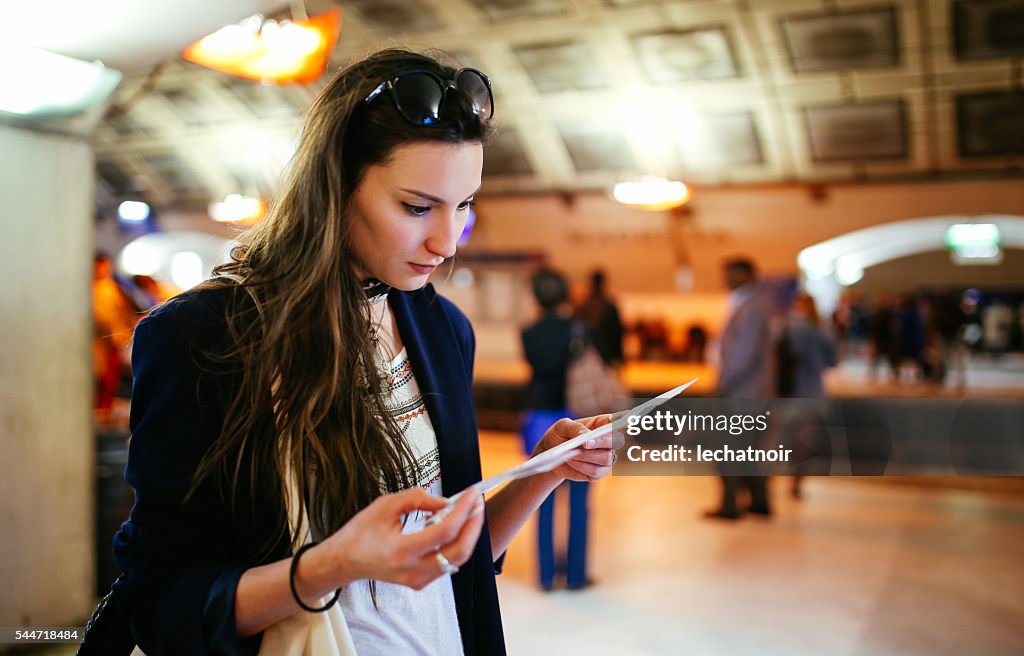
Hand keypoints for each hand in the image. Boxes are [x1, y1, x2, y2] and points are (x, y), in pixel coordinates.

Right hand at [321, 487, 483, 590]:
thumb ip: (418, 499)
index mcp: (402, 551)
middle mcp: (413, 570)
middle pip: (460, 551)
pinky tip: (453, 526)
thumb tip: (446, 502)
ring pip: (457, 559)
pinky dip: (456, 543)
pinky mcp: (420, 582)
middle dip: (474, 524)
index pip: (445, 531)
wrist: (344, 561)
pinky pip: (447, 563)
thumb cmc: (360, 532)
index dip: (463, 510)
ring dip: (468, 534)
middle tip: (477, 503)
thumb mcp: (386, 505)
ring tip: (468, 512)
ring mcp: (418, 580)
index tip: (471, 493)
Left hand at [531, 414, 622, 482]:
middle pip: (617, 440)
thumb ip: (575, 428)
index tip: (630, 415)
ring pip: (606, 458)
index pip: (618, 419)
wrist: (551, 456)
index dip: (625, 418)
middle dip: (601, 442)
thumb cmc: (559, 436)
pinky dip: (582, 467)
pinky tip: (572, 462)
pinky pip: (597, 472)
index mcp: (601, 424)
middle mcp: (608, 440)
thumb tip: (587, 436)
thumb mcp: (562, 427)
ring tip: (570, 454)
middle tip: (584, 444)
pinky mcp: (599, 472)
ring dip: (586, 456)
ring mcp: (606, 457)